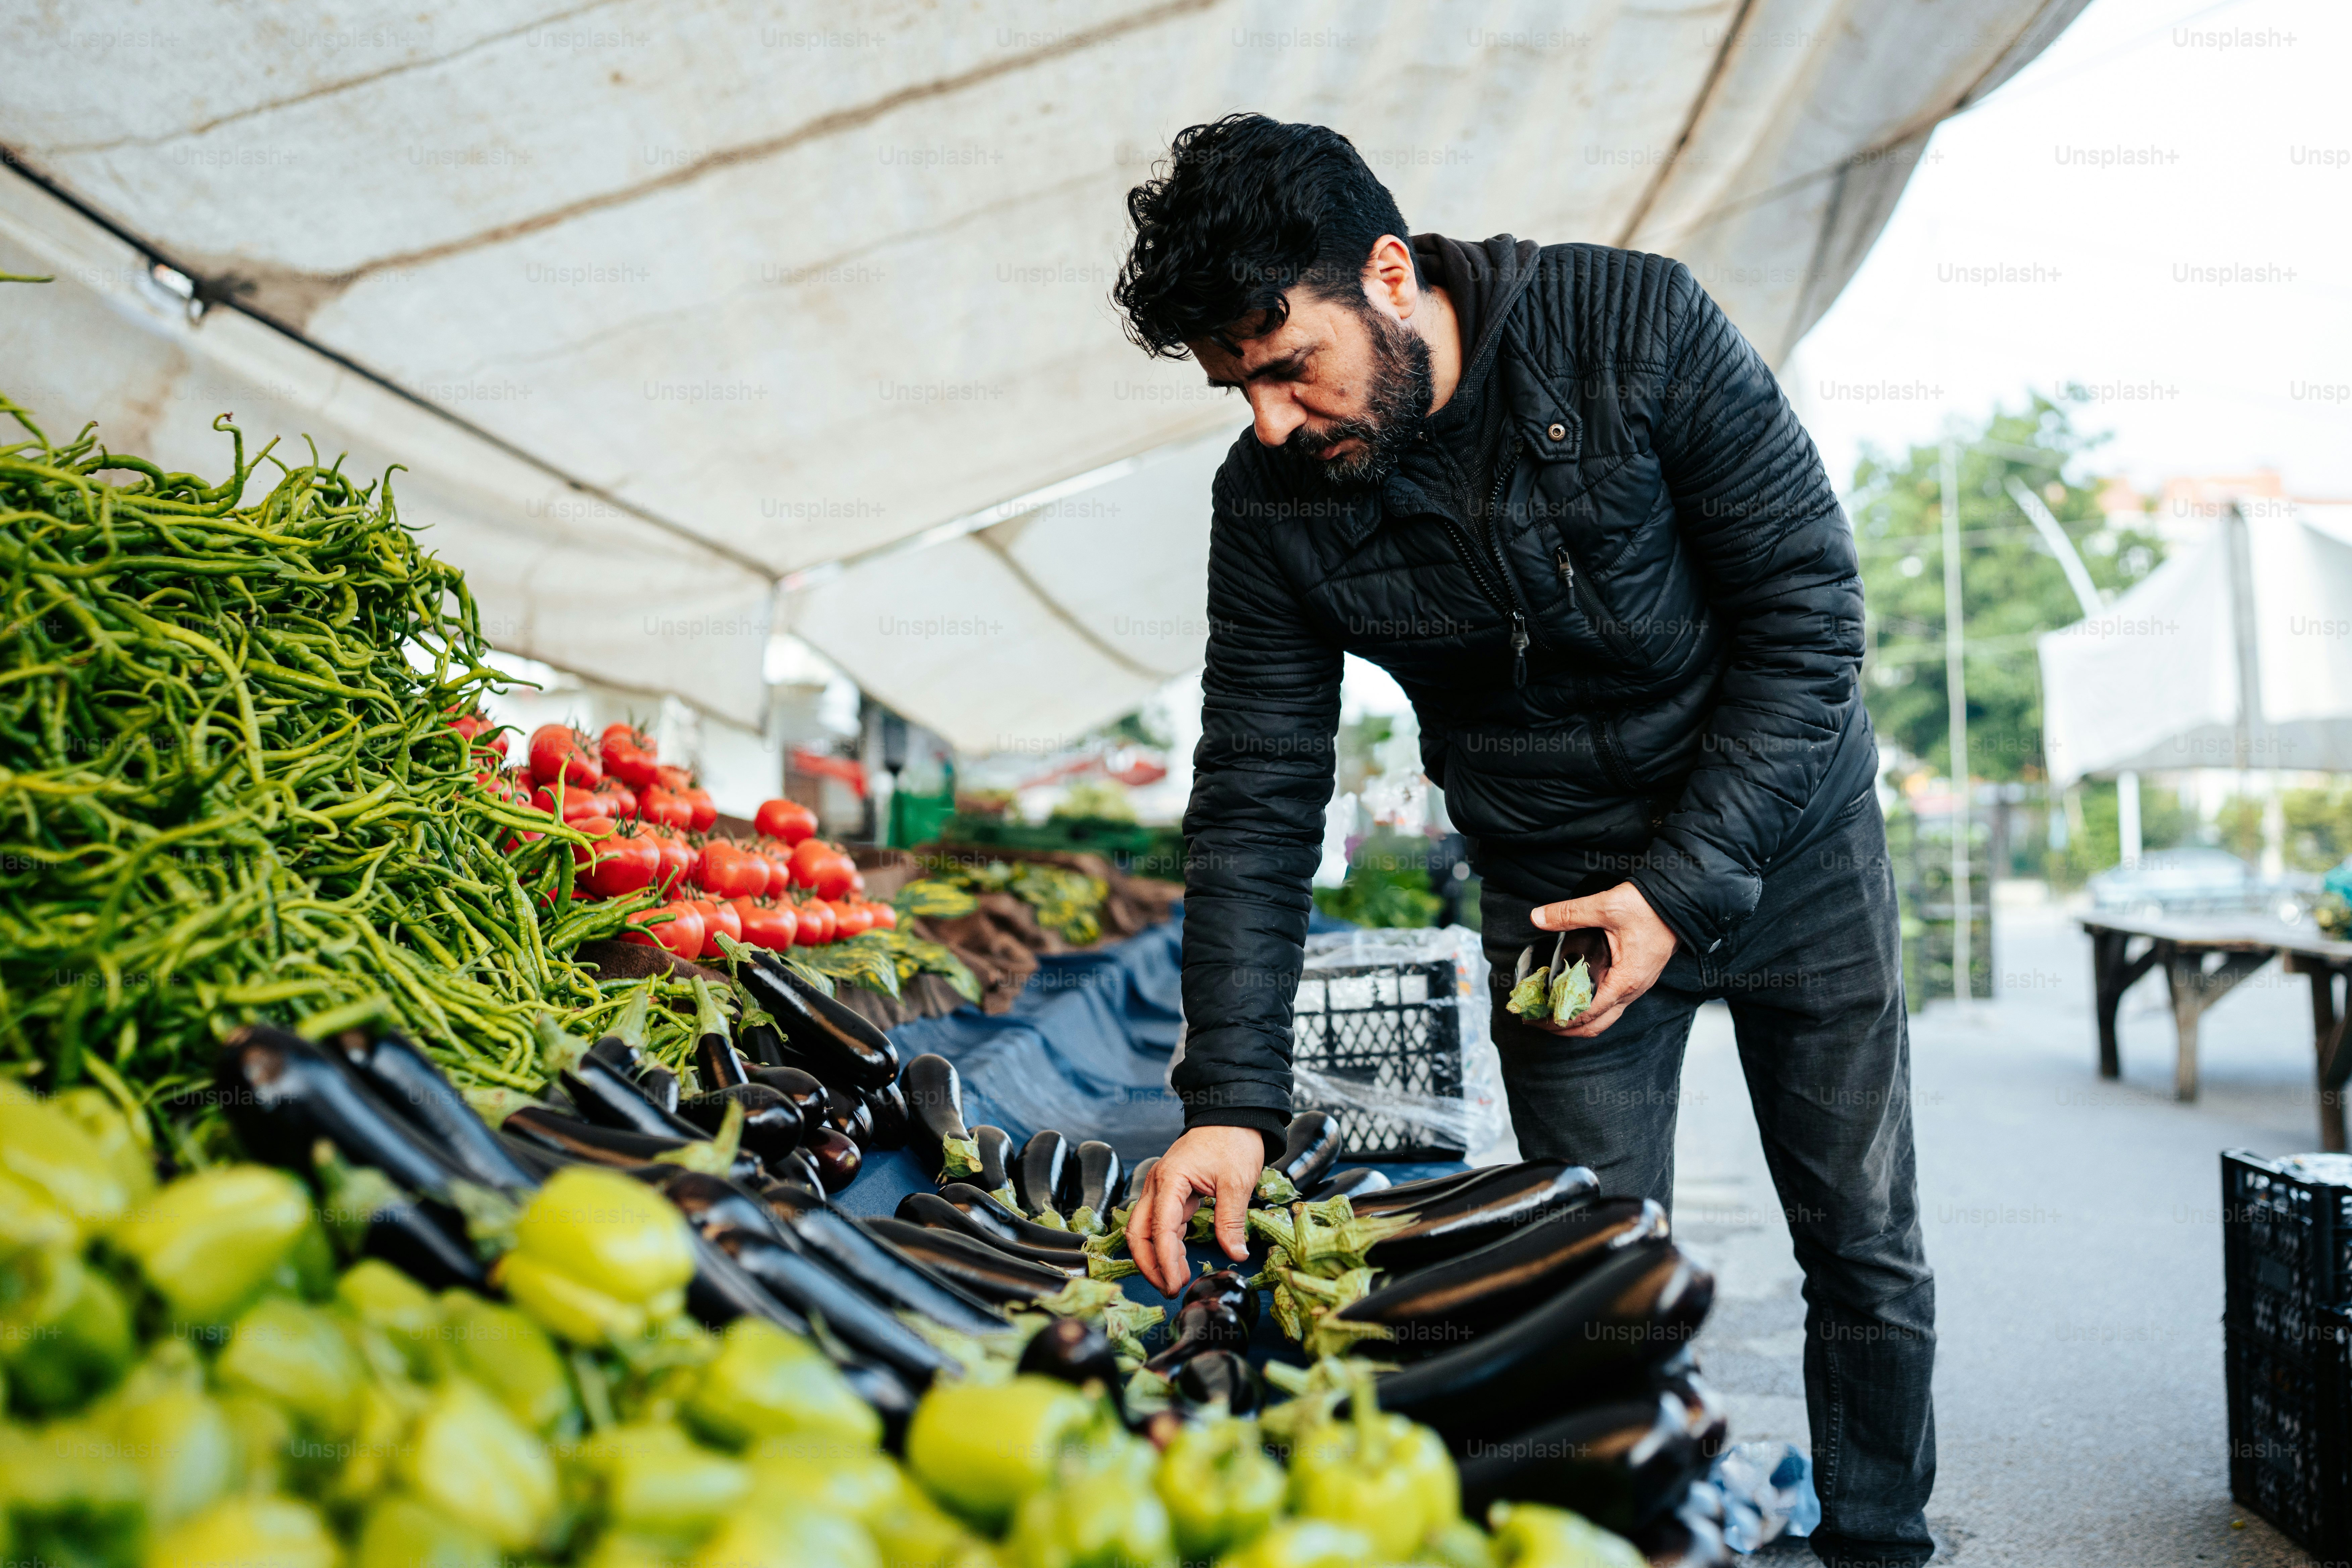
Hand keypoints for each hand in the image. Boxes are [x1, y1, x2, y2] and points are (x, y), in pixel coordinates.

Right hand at [1124, 1125, 1262, 1294]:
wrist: (1234, 1115)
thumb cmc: (1233, 1140)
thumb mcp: (1236, 1182)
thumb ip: (1231, 1221)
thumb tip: (1236, 1255)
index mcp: (1170, 1180)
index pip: (1160, 1228)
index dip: (1165, 1260)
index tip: (1176, 1283)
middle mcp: (1159, 1185)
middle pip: (1139, 1232)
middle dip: (1150, 1264)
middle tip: (1169, 1290)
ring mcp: (1163, 1189)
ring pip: (1147, 1230)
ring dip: (1158, 1257)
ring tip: (1176, 1282)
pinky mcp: (1173, 1192)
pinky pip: (1163, 1224)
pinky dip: (1169, 1245)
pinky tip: (1180, 1262)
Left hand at [1527, 881, 1676, 1038]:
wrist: (1680, 903)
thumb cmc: (1649, 907)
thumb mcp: (1606, 906)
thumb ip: (1570, 913)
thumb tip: (1537, 917)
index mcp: (1624, 980)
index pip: (1588, 1013)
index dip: (1559, 1020)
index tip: (1536, 1019)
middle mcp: (1632, 990)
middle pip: (1596, 1025)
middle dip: (1565, 1028)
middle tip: (1538, 1021)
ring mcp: (1637, 986)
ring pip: (1606, 1017)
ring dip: (1579, 1021)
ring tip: (1552, 1013)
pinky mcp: (1637, 979)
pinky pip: (1613, 1004)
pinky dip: (1592, 1009)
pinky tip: (1574, 997)